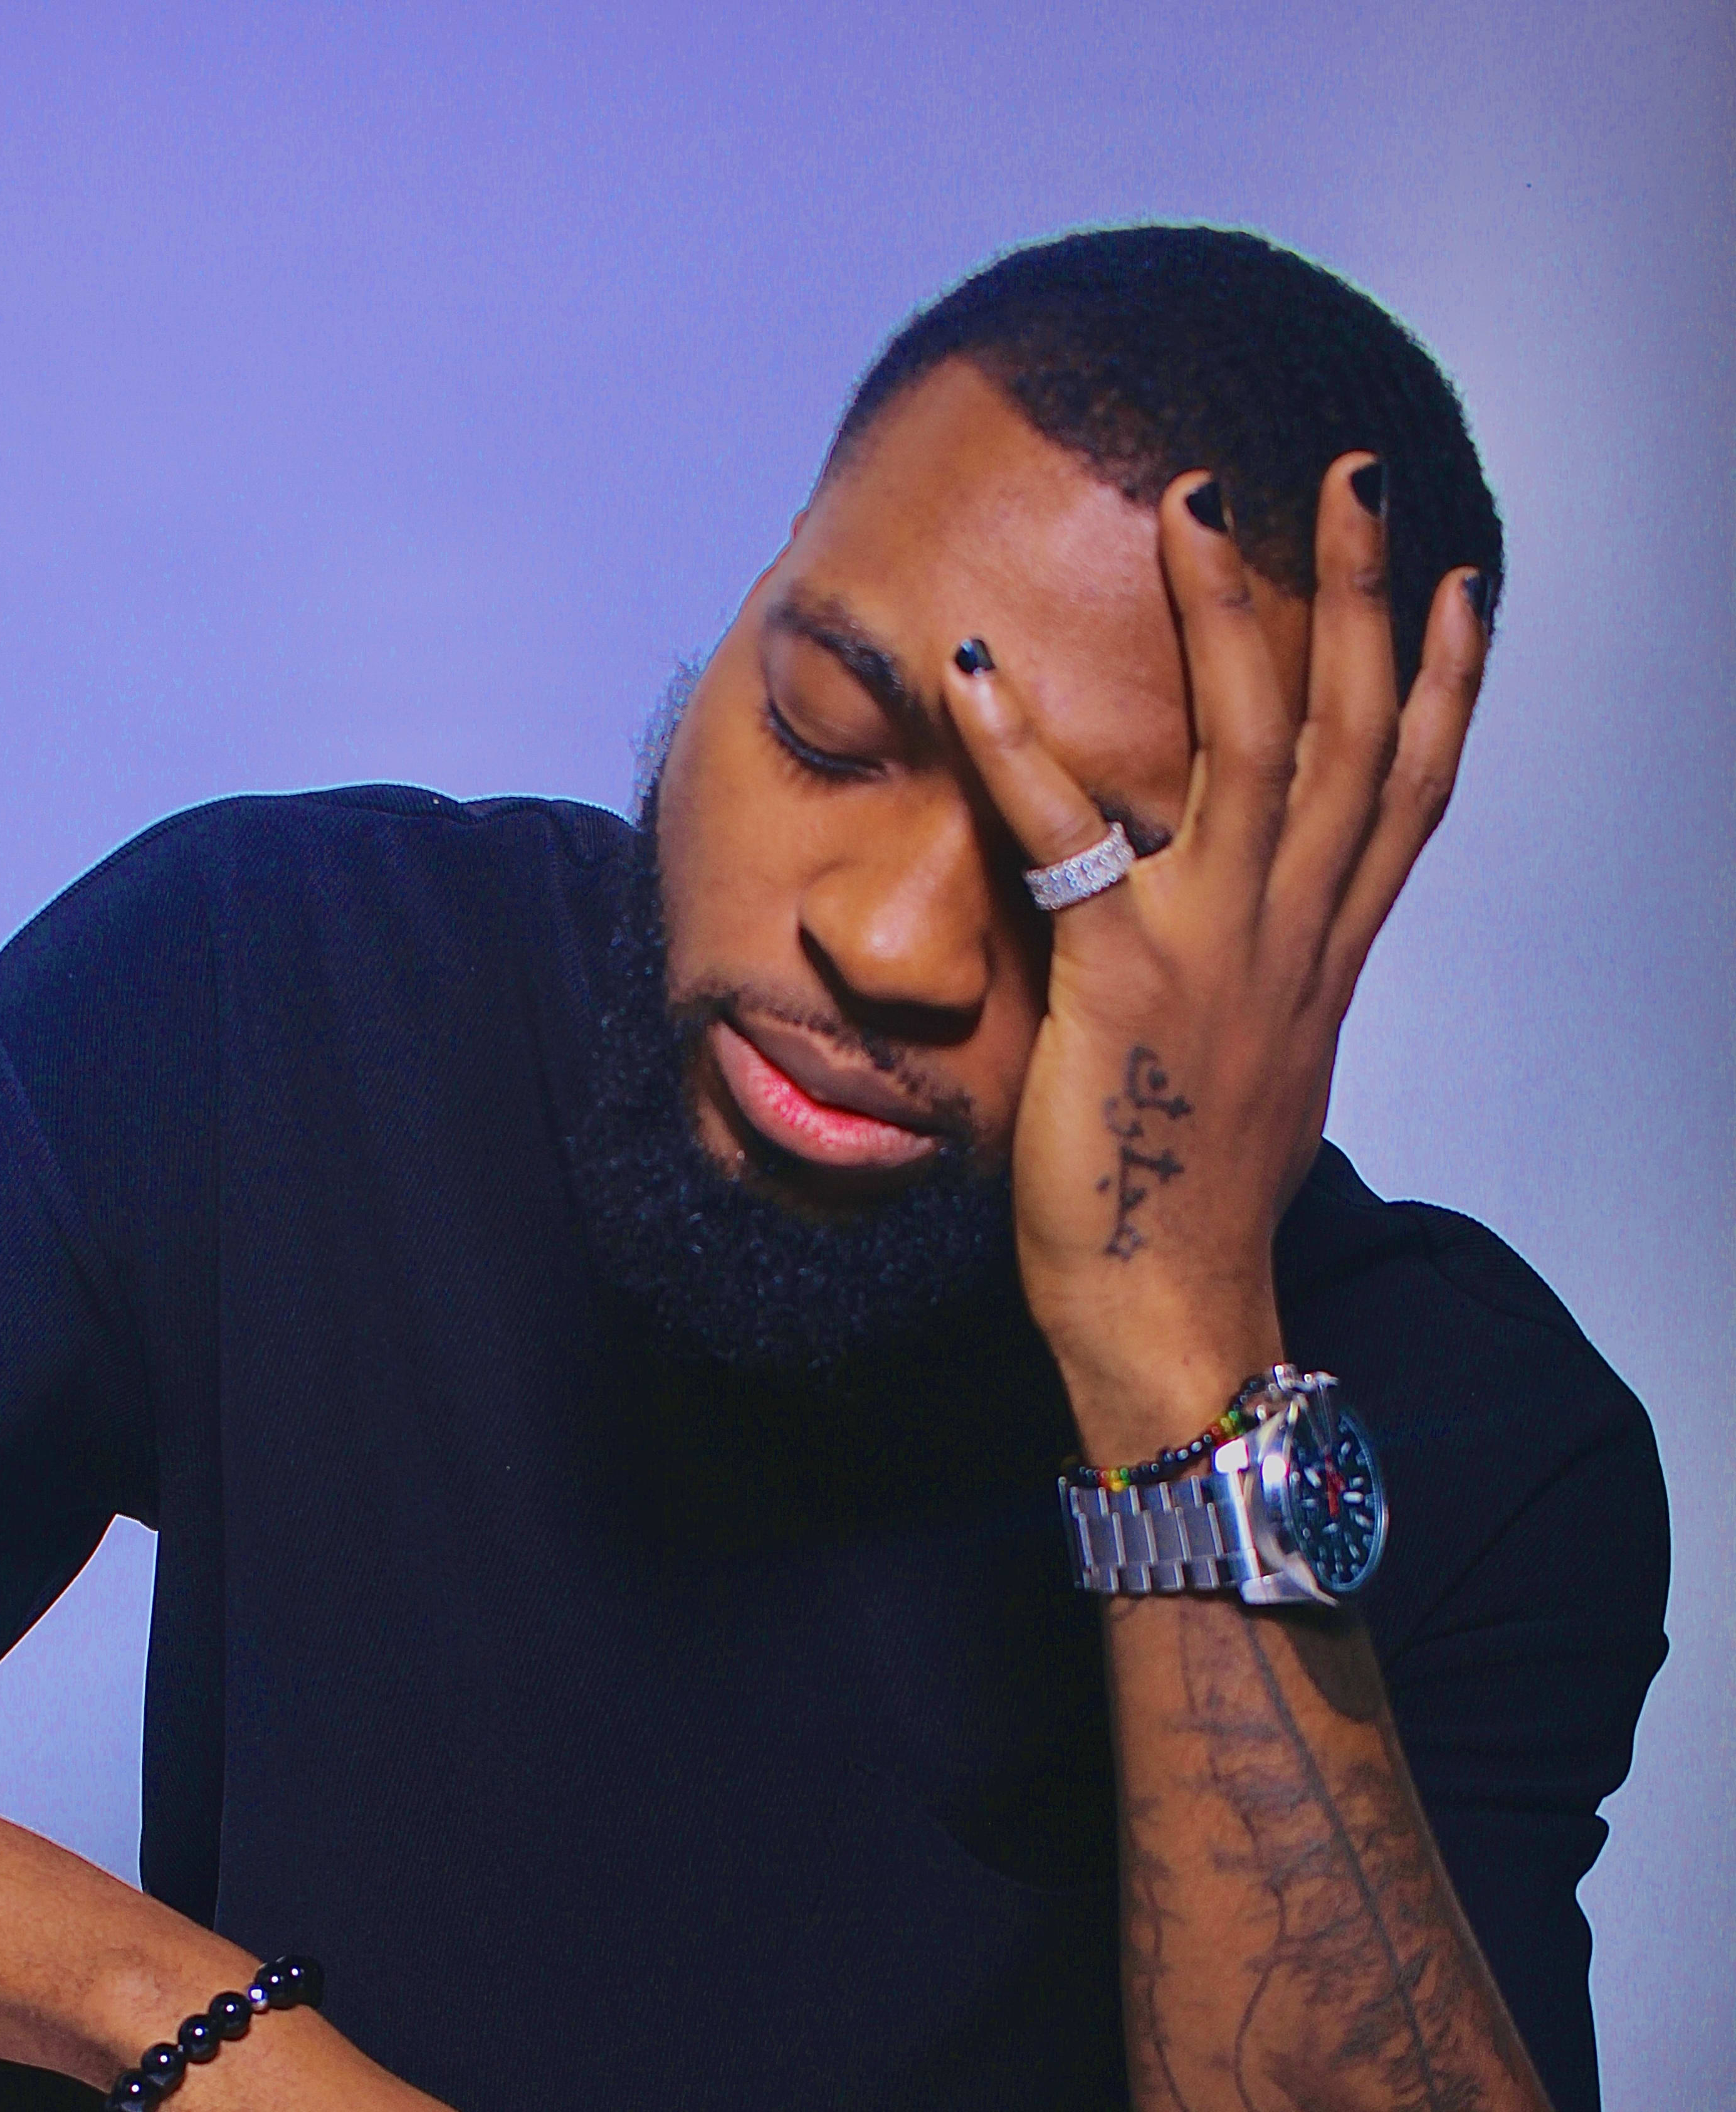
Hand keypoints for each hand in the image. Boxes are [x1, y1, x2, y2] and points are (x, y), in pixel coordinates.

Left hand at [946, 453, 1490, 1463]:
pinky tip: (976, 673)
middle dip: (1360, 595)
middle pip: (1352, 735)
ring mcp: (1216, 953)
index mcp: (1325, 960)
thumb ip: (1250, 990)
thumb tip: (1231, 956)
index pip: (1409, 796)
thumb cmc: (1187, 1208)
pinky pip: (1068, 843)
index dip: (1445, 684)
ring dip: (1226, 615)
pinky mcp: (1122, 984)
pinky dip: (1020, 749)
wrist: (1170, 1311)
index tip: (1460, 583)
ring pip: (1252, 748)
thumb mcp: (1249, 1074)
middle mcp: (1291, 939)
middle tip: (1349, 473)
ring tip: (1195, 500)